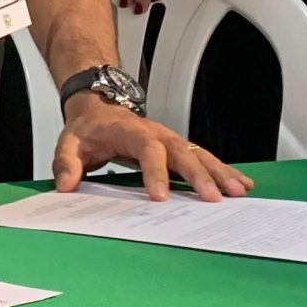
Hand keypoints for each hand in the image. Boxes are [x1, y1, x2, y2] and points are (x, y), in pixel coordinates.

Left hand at [53, 93, 251, 201]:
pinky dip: (222, 170)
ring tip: (238, 192)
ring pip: (199, 154)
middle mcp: (156, 133)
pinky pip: (203, 158)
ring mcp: (170, 140)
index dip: (155, 172)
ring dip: (219, 172)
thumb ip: (66, 163)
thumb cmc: (88, 129)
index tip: (159, 196)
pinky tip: (240, 183)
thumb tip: (67, 184)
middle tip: (213, 198)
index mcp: (130, 131)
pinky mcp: (177, 149)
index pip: (147, 149)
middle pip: (182, 152)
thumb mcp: (69, 143)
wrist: (98, 109)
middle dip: (199, 175)